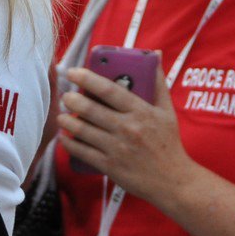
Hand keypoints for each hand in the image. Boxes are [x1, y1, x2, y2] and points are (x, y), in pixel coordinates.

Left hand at [58, 61, 197, 206]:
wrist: (172, 180)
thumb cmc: (169, 143)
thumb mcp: (167, 111)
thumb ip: (158, 82)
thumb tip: (154, 55)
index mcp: (141, 111)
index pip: (110, 90)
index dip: (88, 78)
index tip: (73, 72)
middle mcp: (127, 128)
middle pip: (91, 109)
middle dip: (72, 99)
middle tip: (65, 95)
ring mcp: (117, 148)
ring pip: (83, 130)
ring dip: (67, 120)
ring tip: (62, 115)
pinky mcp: (109, 166)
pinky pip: (82, 152)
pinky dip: (69, 143)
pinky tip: (64, 137)